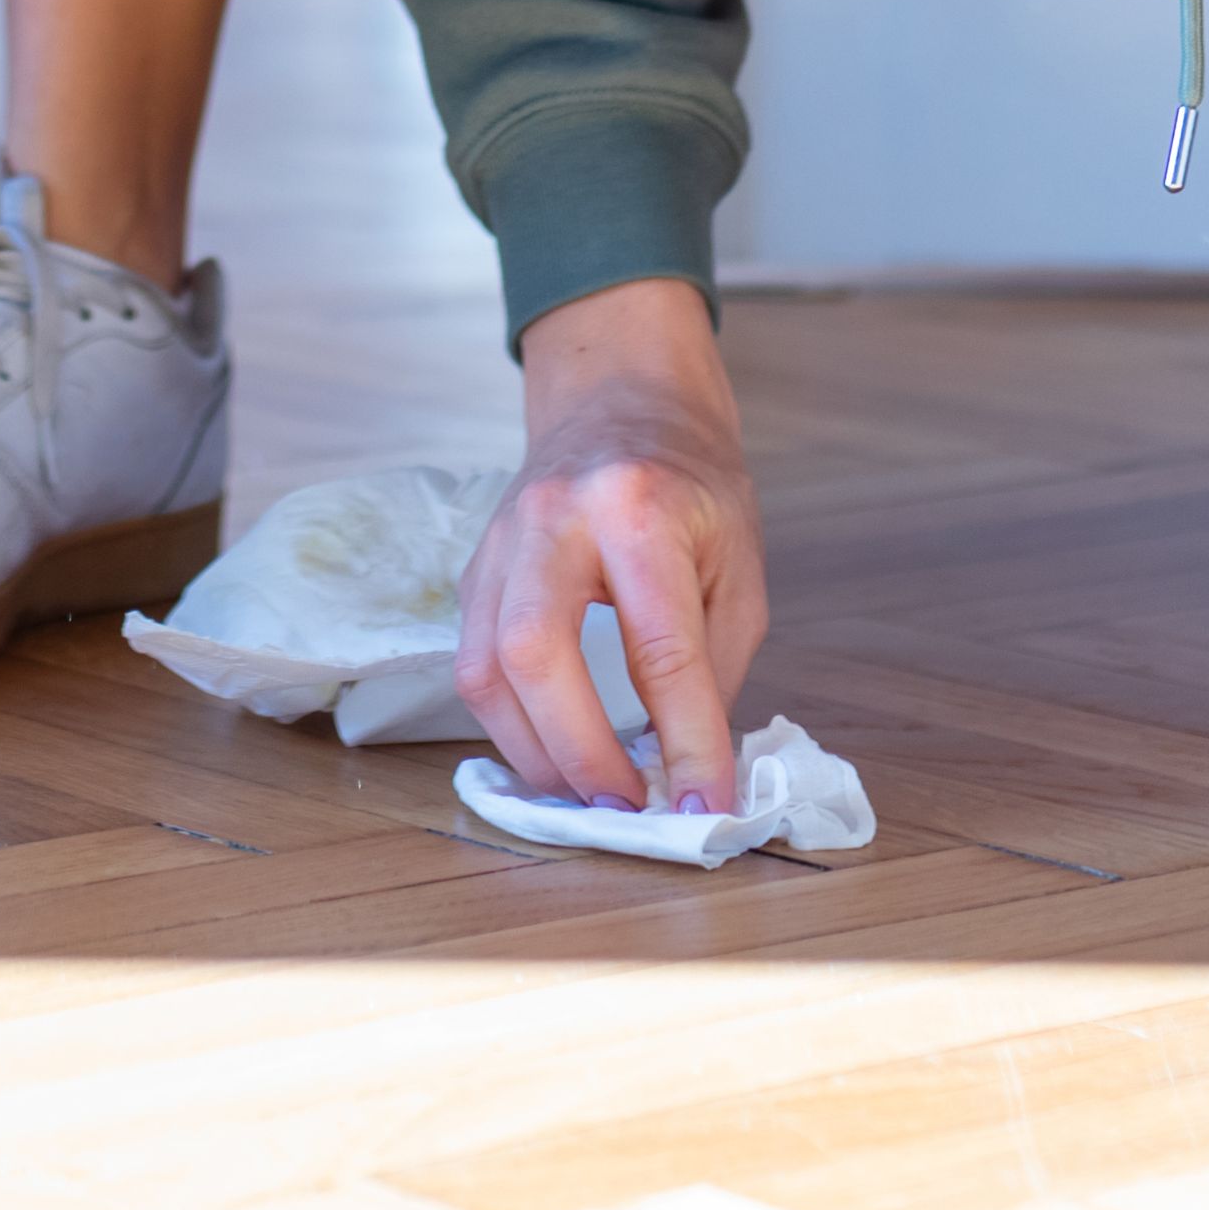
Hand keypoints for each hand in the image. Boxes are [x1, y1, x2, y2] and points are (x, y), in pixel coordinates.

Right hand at [459, 278, 764, 815]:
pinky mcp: (474, 568)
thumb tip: (687, 769)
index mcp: (639, 509)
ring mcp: (501, 540)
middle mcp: (555, 518)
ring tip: (588, 795)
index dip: (688, 742)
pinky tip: (552, 753)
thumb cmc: (691, 485)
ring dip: (534, 752)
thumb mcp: (737, 565)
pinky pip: (472, 662)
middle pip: (534, 652)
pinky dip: (510, 724)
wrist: (621, 399)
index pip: (661, 649)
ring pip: (484, 667)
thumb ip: (710, 666)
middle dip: (579, 752)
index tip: (706, 810)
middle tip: (625, 809)